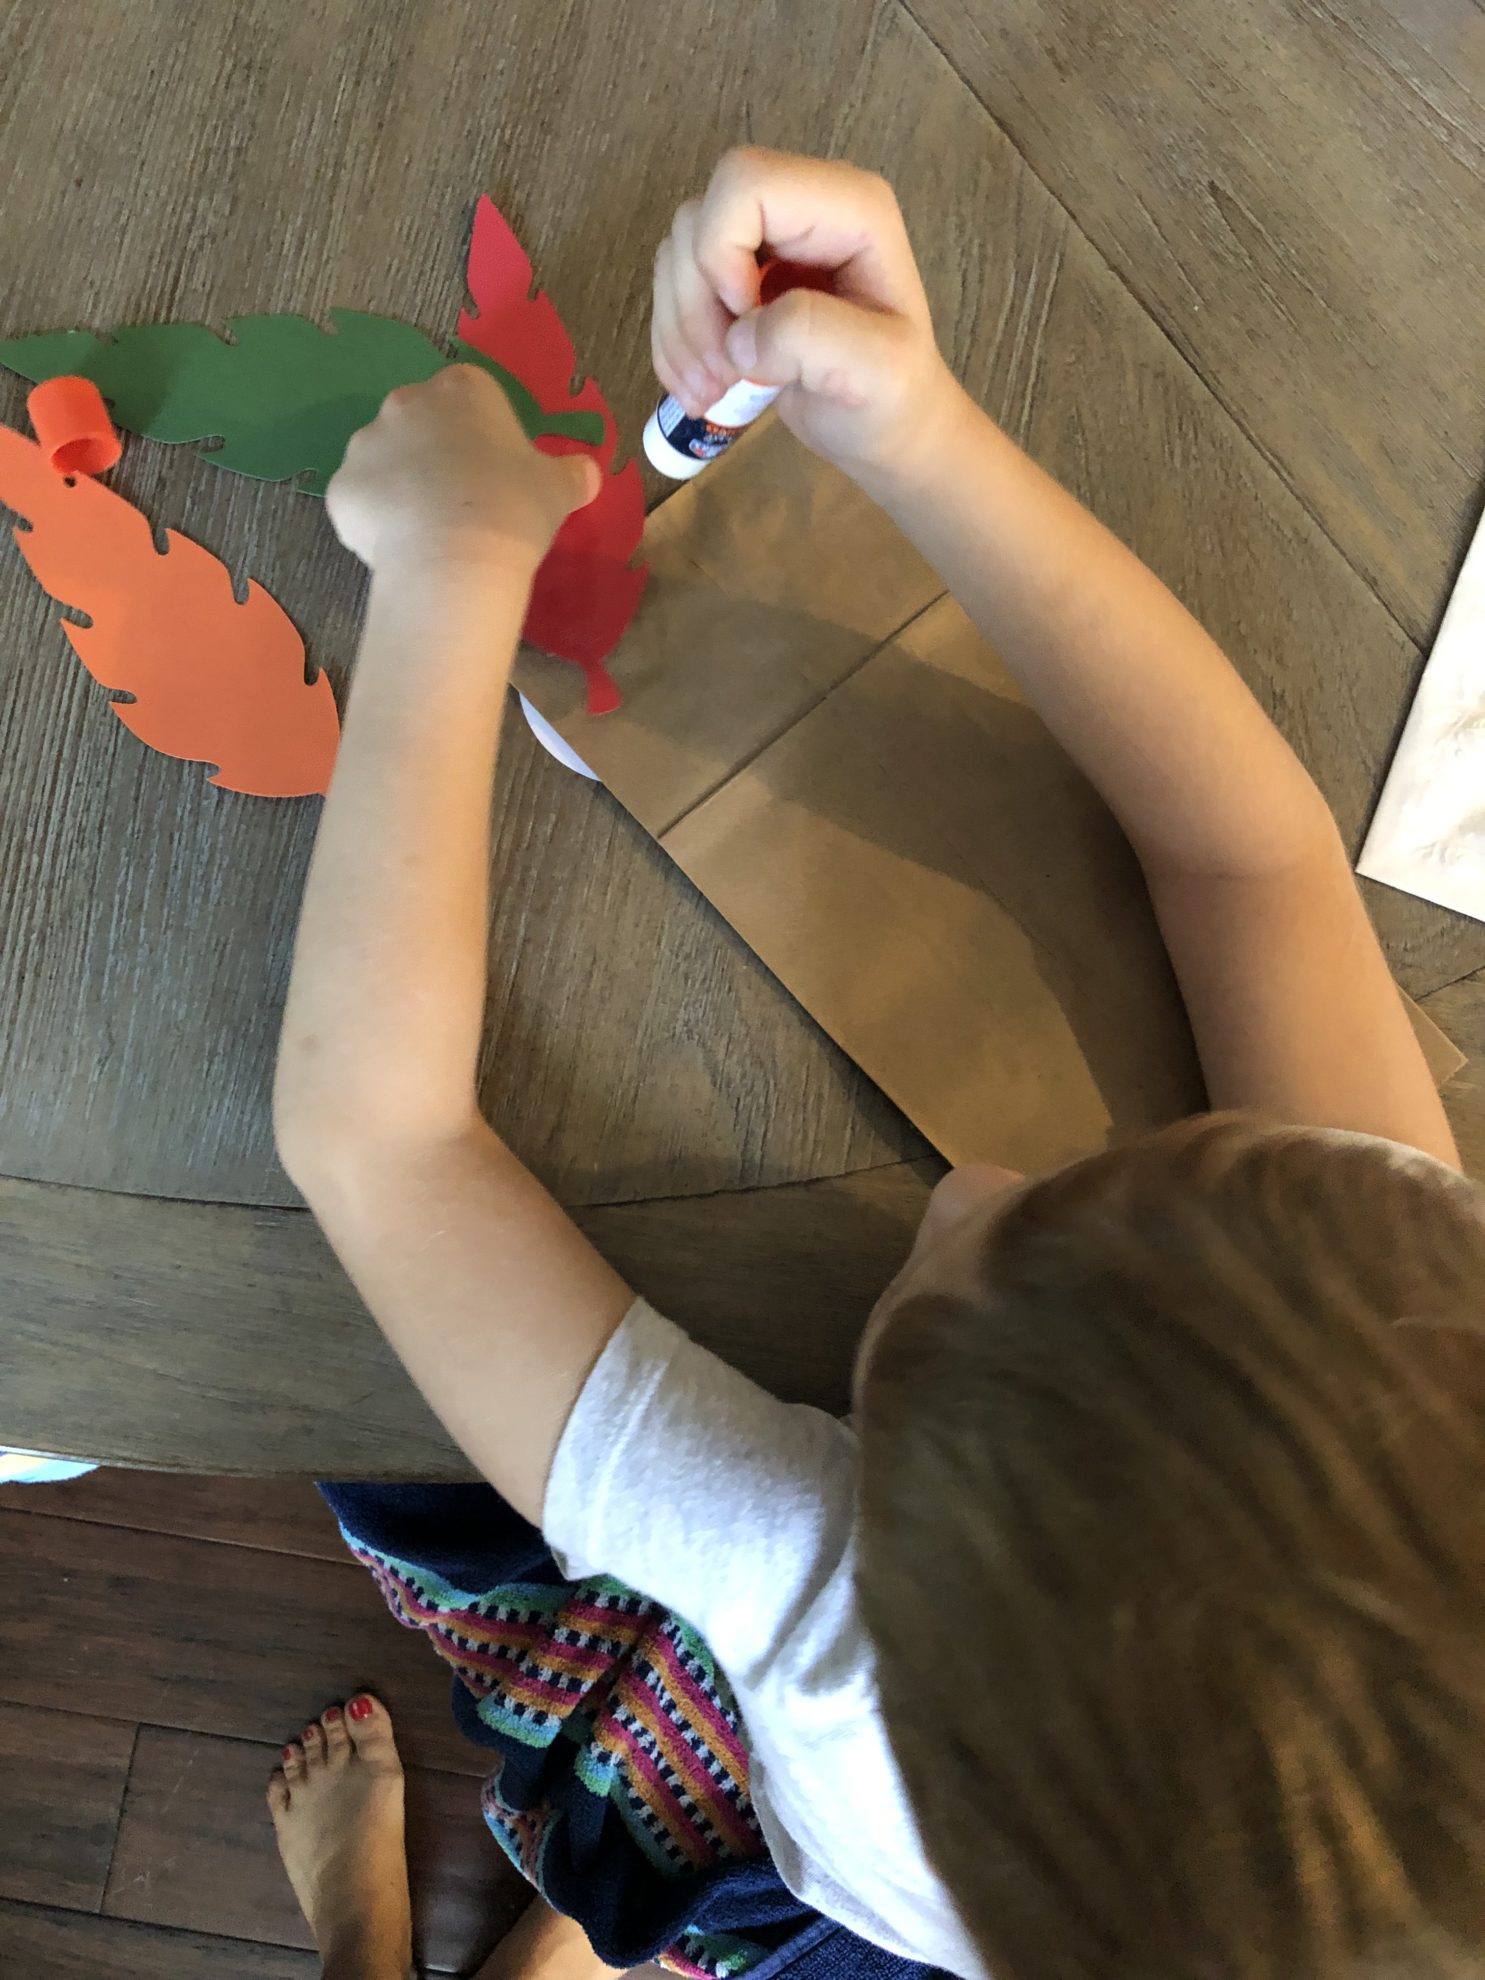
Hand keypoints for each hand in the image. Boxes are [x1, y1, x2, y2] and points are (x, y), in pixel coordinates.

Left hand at [326, 366, 599, 574]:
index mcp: (463, 390)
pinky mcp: (340, 489)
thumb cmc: (513, 509)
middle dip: (435, 454)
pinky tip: (402, 550)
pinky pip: (361, 502)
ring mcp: (366, 444)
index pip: (472, 397)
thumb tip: (587, 473)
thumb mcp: (558, 489)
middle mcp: (407, 403)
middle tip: (462, 502)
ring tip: (431, 533)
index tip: (495, 472)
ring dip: (402, 486)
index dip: (484, 434)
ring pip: (385, 461)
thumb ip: (572, 474)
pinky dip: (376, 522)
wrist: (453, 559)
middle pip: (421, 421)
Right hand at [651, 148, 959, 482]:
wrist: (884, 429)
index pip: (745, 183)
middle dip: (694, 307)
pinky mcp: (735, 277)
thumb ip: (813, 338)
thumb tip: (739, 340)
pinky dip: (673, 344)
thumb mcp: (877, 371)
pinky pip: (674, 289)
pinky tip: (699, 389)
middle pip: (698, 220)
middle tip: (721, 379)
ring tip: (711, 392)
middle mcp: (799, 208)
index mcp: (847, 207)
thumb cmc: (893, 398)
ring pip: (677, 256)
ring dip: (680, 333)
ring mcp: (763, 241)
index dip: (722, 252)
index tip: (746, 323)